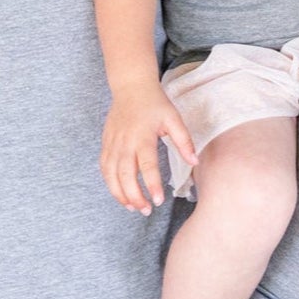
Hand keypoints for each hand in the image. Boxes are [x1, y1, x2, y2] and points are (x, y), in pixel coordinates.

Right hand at [101, 82, 196, 214]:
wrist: (131, 87)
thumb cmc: (155, 104)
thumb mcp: (174, 119)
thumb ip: (184, 142)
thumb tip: (194, 162)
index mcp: (143, 136)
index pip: (146, 166)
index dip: (152, 185)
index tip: (158, 201)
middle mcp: (125, 142)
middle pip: (125, 175)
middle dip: (134, 196)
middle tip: (146, 210)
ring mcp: (113, 143)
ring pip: (111, 174)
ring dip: (120, 193)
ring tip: (132, 207)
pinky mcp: (106, 143)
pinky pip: (104, 167)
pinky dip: (109, 183)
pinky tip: (120, 193)